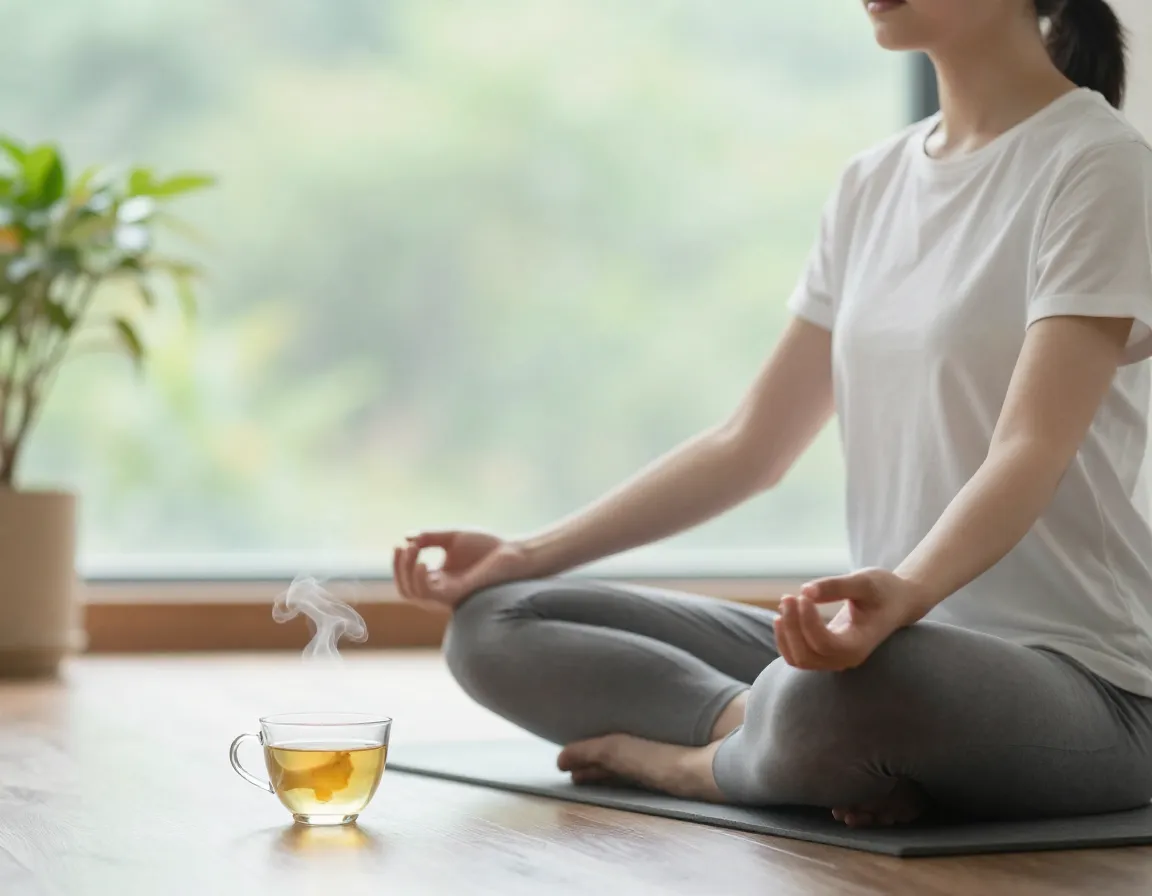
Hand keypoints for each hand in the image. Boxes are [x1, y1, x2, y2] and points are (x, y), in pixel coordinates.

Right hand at [392, 530, 531, 611]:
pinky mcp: (457, 595)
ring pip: (414, 594)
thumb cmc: (487, 546)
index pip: (408, 579)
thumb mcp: (452, 537)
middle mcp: (440, 590)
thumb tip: (406, 537)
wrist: (512, 552)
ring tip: (413, 551)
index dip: (399, 563)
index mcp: (439, 578)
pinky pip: (430, 595)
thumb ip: (429, 537)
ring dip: (407, 572)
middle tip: (404, 547)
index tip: (401, 543)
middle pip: (406, 589)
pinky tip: (422, 562)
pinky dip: (420, 580)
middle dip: (399, 568)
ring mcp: (447, 595)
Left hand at [773, 568, 930, 670]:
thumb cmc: (883, 590)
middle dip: (792, 627)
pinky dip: (785, 638)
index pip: (824, 644)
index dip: (807, 621)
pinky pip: (797, 655)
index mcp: (859, 645)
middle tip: (789, 597)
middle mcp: (846, 659)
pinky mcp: (824, 653)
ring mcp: (834, 659)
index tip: (803, 596)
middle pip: (806, 655)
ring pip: (798, 659)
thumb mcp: (864, 581)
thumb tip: (804, 591)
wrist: (896, 602)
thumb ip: (835, 586)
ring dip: (785, 634)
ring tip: (786, 603)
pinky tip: (783, 615)